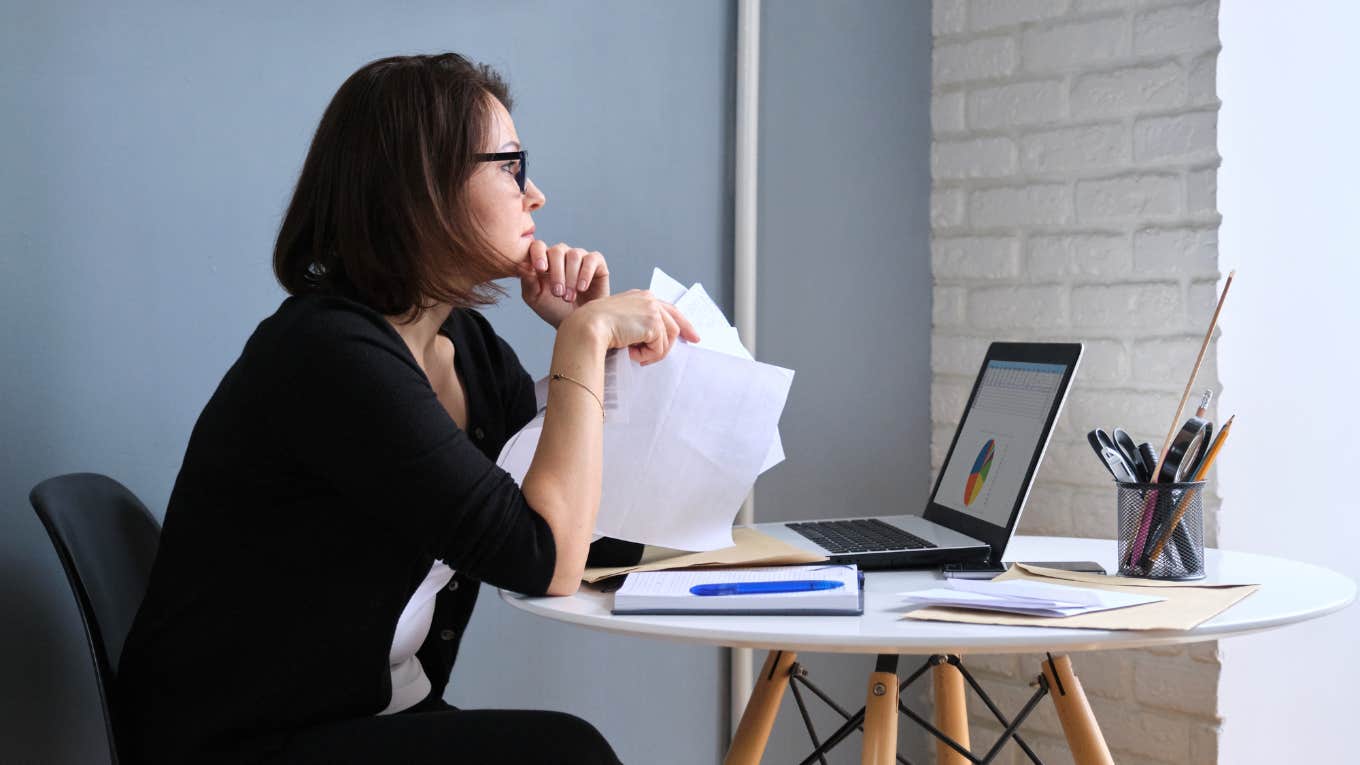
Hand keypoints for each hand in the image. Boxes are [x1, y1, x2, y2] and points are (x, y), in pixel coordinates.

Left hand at [517, 240, 609, 328]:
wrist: (578, 323)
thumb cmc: (554, 309)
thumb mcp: (535, 298)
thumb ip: (528, 281)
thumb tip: (521, 265)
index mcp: (544, 259)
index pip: (538, 246)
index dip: (538, 254)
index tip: (540, 269)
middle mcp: (562, 254)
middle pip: (557, 251)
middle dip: (557, 273)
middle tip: (558, 293)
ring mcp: (580, 256)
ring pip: (574, 255)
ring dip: (570, 278)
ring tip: (569, 297)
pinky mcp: (596, 262)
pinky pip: (591, 259)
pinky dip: (585, 274)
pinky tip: (581, 288)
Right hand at [569, 290, 699, 364]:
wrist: (587, 327)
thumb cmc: (595, 327)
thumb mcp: (621, 322)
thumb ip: (638, 325)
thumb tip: (653, 341)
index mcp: (641, 297)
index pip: (669, 310)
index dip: (683, 323)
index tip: (693, 336)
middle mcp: (649, 299)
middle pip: (675, 324)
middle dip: (678, 340)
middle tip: (675, 350)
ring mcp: (652, 309)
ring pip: (668, 339)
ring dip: (652, 352)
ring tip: (634, 353)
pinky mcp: (653, 323)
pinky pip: (659, 348)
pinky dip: (646, 356)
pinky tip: (631, 352)